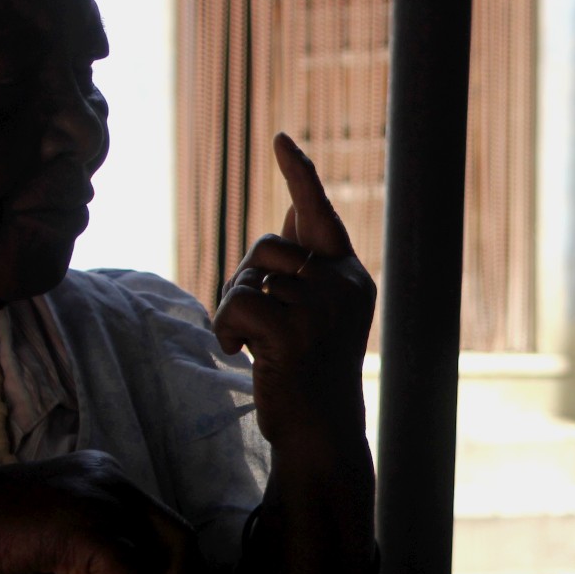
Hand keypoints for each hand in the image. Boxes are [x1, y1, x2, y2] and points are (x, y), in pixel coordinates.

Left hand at [211, 132, 376, 454]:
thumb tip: (294, 207)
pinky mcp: (294, 330)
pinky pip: (235, 304)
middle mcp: (343, 285)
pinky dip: (224, 330)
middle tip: (260, 329)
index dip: (299, 175)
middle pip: (265, 248)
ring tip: (256, 348)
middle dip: (246, 281)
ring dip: (233, 312)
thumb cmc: (307, 374)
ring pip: (246, 278)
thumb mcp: (312, 313)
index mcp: (350, 278)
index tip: (280, 139)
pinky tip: (239, 355)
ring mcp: (322, 307)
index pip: (319, 215)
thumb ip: (303, 265)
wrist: (318, 433)